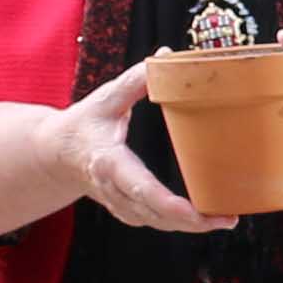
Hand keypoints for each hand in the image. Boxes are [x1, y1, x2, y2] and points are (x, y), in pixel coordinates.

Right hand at [51, 57, 227, 233]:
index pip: (140, 189)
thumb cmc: (83, 123)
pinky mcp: (126, 211)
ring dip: (191, 226)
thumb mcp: (105, 98)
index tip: (195, 212)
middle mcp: (113, 190)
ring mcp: (118, 204)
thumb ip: (135, 80)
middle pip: (154, 214)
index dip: (168, 204)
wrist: (55, 153)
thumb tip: (168, 57)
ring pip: (157, 223)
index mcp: (108, 162)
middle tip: (227, 220)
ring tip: (225, 219)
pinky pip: (155, 222)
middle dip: (191, 222)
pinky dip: (180, 223)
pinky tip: (207, 218)